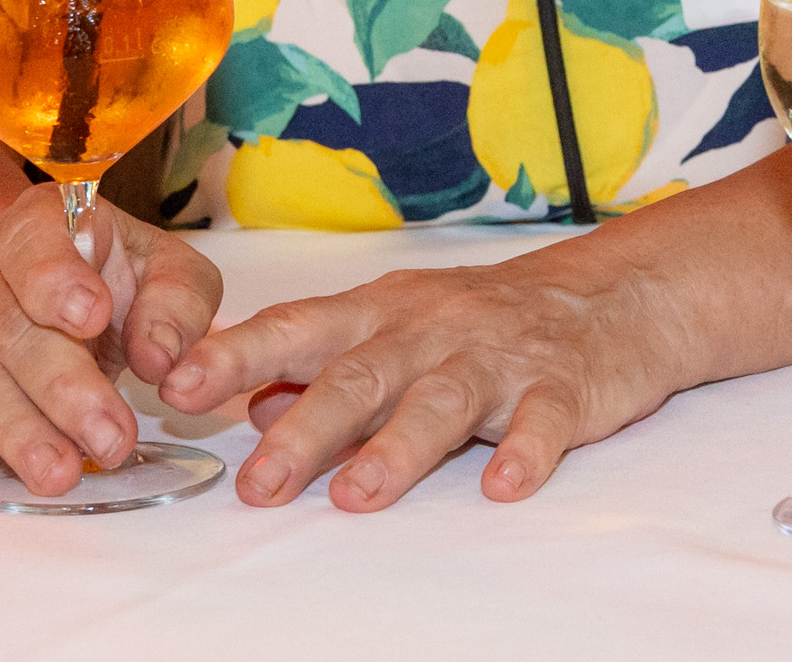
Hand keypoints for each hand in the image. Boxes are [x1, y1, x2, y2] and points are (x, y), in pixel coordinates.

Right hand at [0, 188, 221, 497]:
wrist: (53, 288)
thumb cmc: (119, 276)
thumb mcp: (167, 269)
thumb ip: (176, 304)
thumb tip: (161, 360)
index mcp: (44, 226)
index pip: (35, 242)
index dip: (56, 278)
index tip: (92, 315)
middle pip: (16, 331)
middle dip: (64, 388)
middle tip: (111, 436)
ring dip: (18, 433)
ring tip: (60, 473)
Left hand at [156, 254, 688, 510]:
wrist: (616, 294)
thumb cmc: (488, 319)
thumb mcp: (403, 325)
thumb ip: (328, 364)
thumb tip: (250, 408)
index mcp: (384, 312)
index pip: (296, 327)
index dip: (234, 354)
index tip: (175, 385)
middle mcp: (434, 329)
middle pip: (361, 375)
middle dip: (305, 430)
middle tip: (258, 485)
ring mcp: (499, 357)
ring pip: (441, 400)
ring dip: (398, 448)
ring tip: (358, 496)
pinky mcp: (563, 386)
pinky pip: (543, 420)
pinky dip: (526, 452)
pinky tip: (505, 485)